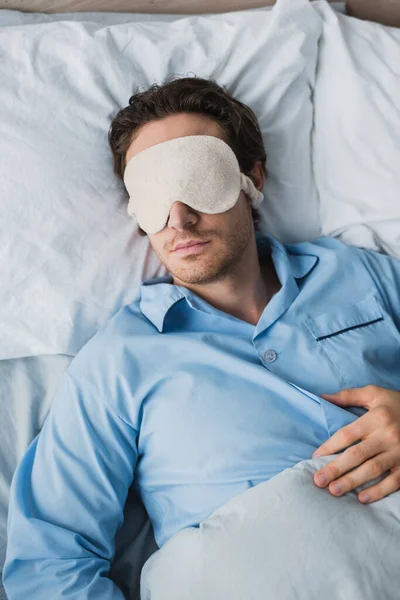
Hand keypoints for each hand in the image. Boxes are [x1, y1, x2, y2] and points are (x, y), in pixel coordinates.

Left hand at [312, 385, 399, 502]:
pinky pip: (394, 481)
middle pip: (357, 455)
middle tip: (318, 481)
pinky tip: (362, 498)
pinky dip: (379, 491)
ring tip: (334, 491)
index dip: (329, 446)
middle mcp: (387, 436)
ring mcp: (399, 452)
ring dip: (352, 482)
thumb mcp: (374, 393)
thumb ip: (348, 396)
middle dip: (336, 469)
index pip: (348, 435)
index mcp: (376, 418)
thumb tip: (323, 397)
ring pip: (373, 469)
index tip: (315, 457)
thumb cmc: (397, 403)